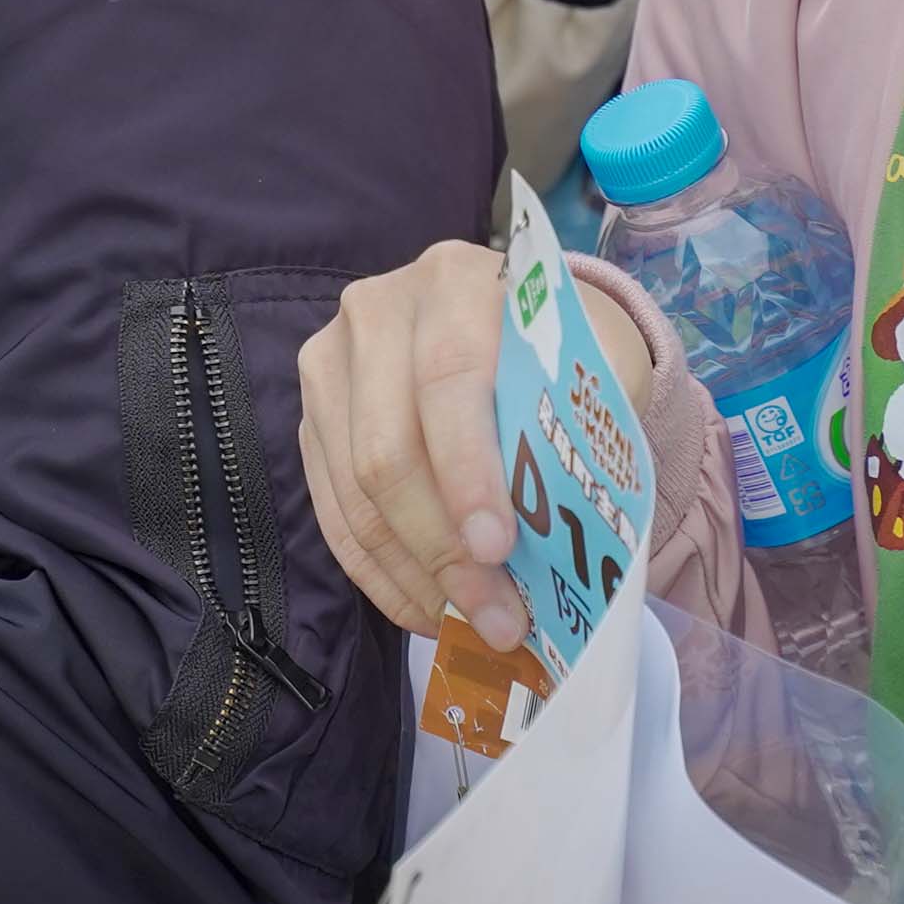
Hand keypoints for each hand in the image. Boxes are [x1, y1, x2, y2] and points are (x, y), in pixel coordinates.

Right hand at [294, 240, 661, 655]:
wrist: (515, 326)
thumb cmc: (562, 353)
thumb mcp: (590, 369)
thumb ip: (571, 430)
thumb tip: (552, 534)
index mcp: (455, 279)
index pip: (448, 378)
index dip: (468, 469)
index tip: (498, 547)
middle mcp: (377, 310)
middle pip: (387, 449)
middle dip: (442, 547)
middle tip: (496, 615)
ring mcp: (332, 362)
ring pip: (354, 489)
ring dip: (413, 572)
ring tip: (469, 623)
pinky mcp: (313, 416)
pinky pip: (333, 509)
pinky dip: (380, 570)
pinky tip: (426, 605)